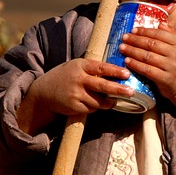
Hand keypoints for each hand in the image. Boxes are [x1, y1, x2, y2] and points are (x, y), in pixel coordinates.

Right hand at [17, 59, 133, 134]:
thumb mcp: (77, 67)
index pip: (101, 67)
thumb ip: (93, 69)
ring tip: (112, 101)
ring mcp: (75, 93)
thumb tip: (117, 72)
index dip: (115, 71)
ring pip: (99, 100)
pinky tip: (90, 103)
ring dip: (107, 102)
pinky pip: (91, 108)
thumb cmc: (66, 77)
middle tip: (131, 92)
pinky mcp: (74, 106)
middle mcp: (78, 79)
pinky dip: (94, 107)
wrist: (44, 92)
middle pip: (103, 85)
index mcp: (81, 65)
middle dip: (119, 89)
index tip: (127, 74)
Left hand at [119, 23, 175, 116]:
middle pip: (152, 44)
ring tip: (122, 48)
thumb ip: (172, 34)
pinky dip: (135, 65)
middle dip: (135, 40)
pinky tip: (127, 61)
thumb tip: (160, 24)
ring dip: (132, 51)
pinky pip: (147, 70)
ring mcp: (171, 67)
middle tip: (124, 37)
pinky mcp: (165, 79)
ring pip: (147, 56)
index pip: (159, 34)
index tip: (133, 30)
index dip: (145, 31)